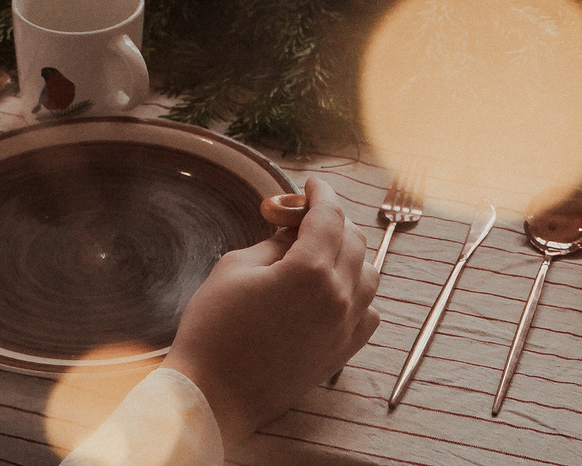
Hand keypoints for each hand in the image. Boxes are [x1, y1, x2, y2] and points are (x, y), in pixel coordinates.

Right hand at [164, 175, 378, 442]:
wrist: (212, 396)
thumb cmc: (213, 330)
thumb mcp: (235, 268)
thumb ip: (274, 243)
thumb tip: (293, 233)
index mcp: (311, 269)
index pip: (329, 214)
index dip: (321, 192)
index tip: (312, 184)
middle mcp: (338, 296)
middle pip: (352, 239)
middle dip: (331, 219)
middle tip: (299, 219)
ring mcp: (345, 327)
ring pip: (368, 273)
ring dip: (348, 254)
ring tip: (318, 252)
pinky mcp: (342, 353)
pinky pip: (368, 312)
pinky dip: (357, 293)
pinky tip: (333, 291)